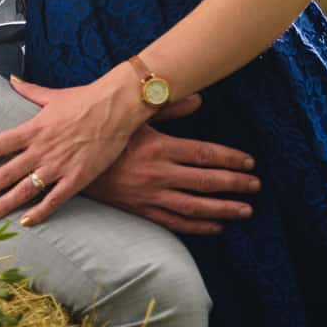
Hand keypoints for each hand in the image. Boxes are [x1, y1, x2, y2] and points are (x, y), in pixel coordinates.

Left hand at [0, 71, 146, 226]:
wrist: (115, 106)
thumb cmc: (84, 98)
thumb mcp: (52, 94)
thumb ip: (29, 90)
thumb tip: (12, 79)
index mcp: (34, 129)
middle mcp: (42, 149)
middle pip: (6, 172)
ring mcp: (58, 165)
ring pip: (25, 190)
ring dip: (5, 203)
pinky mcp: (77, 178)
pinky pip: (54, 199)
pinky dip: (39, 212)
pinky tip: (26, 221)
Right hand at [84, 108, 259, 235]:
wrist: (70, 162)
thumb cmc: (103, 133)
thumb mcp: (135, 116)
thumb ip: (169, 108)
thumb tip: (199, 98)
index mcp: (159, 147)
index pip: (204, 154)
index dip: (229, 159)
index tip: (249, 162)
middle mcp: (158, 173)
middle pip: (205, 181)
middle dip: (234, 184)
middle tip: (256, 186)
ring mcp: (149, 195)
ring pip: (194, 207)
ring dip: (222, 209)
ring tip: (245, 210)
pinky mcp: (140, 210)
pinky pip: (174, 223)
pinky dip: (197, 227)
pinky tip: (216, 228)